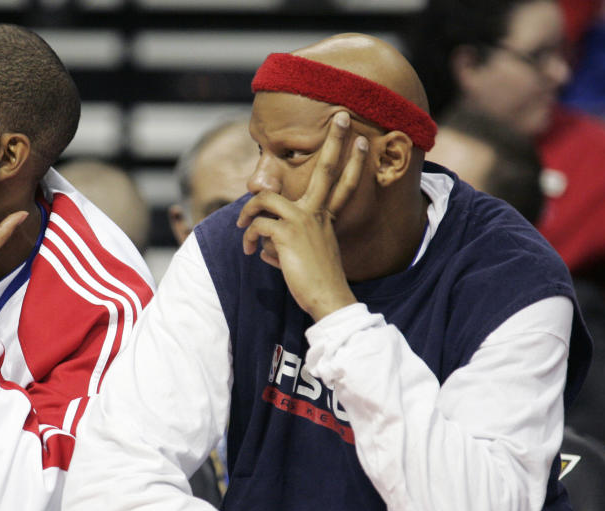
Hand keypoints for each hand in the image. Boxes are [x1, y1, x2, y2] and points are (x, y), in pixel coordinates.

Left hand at [237, 111, 367, 320]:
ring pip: (266, 199)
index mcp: (326, 219)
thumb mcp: (302, 257)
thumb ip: (283, 245)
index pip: (343, 187)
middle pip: (328, 171)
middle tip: (344, 117)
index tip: (362, 142)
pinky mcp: (286, 234)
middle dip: (337, 142)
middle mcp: (317, 215)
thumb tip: (261, 249)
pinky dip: (248, 237)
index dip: (354, 164)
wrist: (327, 300)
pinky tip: (250, 251)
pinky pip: (257, 225)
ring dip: (248, 211)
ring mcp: (304, 222)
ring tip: (242, 226)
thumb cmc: (314, 283)